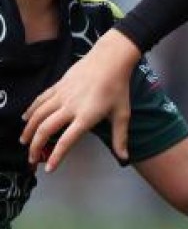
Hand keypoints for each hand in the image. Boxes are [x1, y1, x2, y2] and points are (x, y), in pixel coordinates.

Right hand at [20, 30, 139, 170]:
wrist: (110, 60)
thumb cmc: (118, 88)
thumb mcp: (122, 114)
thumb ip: (120, 137)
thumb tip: (124, 157)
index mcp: (86, 116)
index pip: (67, 140)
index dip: (57, 156)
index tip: (49, 168)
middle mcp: (70, 107)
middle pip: (46, 129)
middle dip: (36, 146)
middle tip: (31, 159)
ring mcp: (62, 95)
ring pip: (38, 115)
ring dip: (28, 130)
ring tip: (23, 142)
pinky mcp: (58, 86)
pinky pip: (40, 100)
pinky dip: (31, 110)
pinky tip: (25, 118)